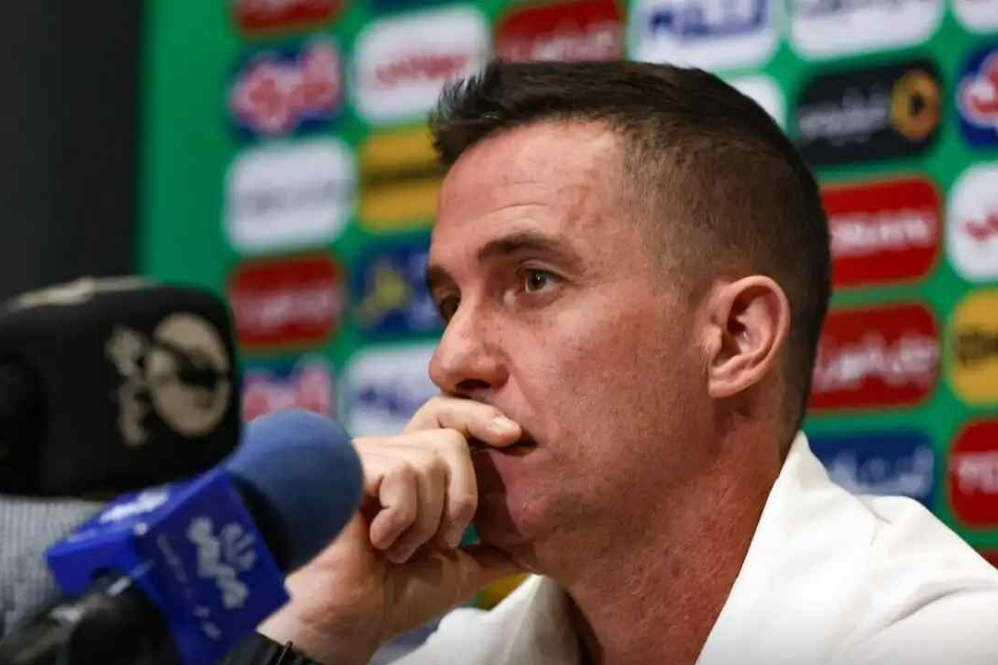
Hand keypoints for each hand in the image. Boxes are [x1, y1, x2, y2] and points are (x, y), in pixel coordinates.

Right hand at [258, 397, 525, 664]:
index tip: (515, 435)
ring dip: (426, 523)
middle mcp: (390, 454)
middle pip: (450, 436)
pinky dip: (401, 520)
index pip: (451, 419)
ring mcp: (367, 458)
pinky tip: (376, 543)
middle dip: (462, 494)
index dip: (481, 416)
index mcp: (414, 472)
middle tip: (446, 541)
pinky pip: (401, 474)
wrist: (349, 622)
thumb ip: (492, 550)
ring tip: (397, 552)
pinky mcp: (347, 468)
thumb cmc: (392, 596)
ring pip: (430, 461)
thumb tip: (536, 547)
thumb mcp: (456, 569)